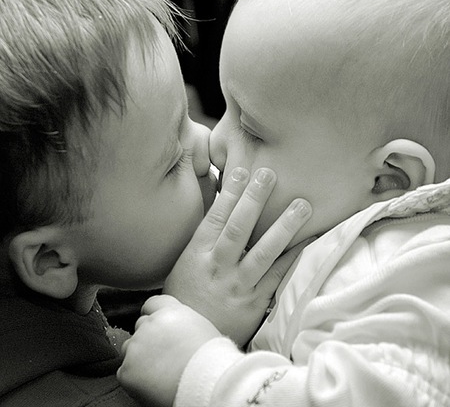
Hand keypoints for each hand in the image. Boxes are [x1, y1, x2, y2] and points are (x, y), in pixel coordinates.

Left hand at [117, 295, 220, 406]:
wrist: (209, 384)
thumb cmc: (213, 359)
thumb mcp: (201, 328)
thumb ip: (183, 322)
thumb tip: (177, 329)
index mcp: (170, 311)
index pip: (152, 304)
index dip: (153, 314)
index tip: (156, 326)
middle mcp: (151, 323)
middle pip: (141, 325)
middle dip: (147, 338)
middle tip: (162, 355)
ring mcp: (137, 346)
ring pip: (130, 349)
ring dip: (139, 357)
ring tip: (160, 372)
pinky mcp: (127, 369)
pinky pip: (126, 373)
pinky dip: (136, 379)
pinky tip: (154, 384)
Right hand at [164, 167, 311, 346]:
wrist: (191, 336)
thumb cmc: (187, 294)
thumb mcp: (186, 262)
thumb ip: (205, 237)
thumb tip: (222, 205)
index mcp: (198, 254)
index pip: (215, 218)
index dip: (230, 193)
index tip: (243, 171)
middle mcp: (218, 267)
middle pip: (239, 229)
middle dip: (254, 200)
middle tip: (269, 174)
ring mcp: (239, 285)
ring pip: (264, 252)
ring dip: (284, 226)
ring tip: (302, 205)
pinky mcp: (256, 302)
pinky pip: (279, 276)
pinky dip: (295, 257)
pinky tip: (310, 239)